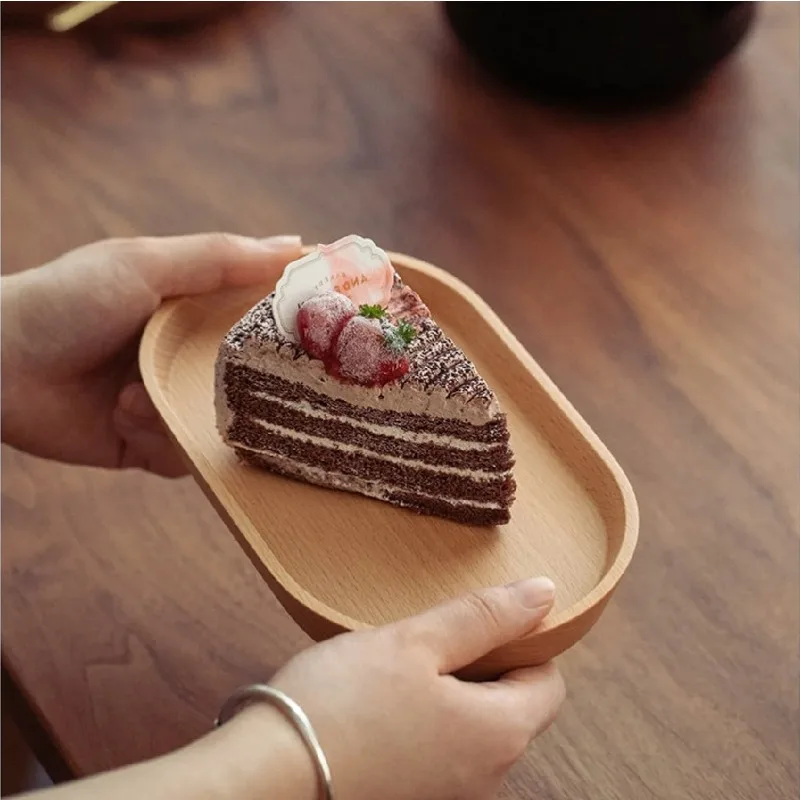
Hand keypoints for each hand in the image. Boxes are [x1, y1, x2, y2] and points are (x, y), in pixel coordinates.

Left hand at [1, 233, 301, 475]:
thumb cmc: (65, 302)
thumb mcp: (144, 265)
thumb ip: (219, 258)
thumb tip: (295, 244)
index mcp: (195, 305)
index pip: (264, 307)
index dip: (301, 312)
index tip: (343, 315)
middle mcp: (191, 353)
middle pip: (257, 373)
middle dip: (259, 381)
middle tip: (268, 382)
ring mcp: (173, 399)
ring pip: (224, 421)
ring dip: (181, 410)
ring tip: (134, 395)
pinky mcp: (150, 442)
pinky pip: (185, 454)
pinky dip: (156, 437)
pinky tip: (121, 415)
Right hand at [263, 576, 564, 799]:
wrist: (271, 775)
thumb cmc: (344, 702)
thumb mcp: (416, 642)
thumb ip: (484, 616)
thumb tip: (545, 594)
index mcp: (500, 734)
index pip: (549, 683)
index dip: (524, 644)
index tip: (479, 622)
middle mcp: (489, 778)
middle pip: (514, 709)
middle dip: (484, 668)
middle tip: (431, 639)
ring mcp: (452, 797)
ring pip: (475, 730)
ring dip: (453, 695)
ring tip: (403, 669)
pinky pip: (444, 753)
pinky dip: (428, 724)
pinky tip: (385, 705)